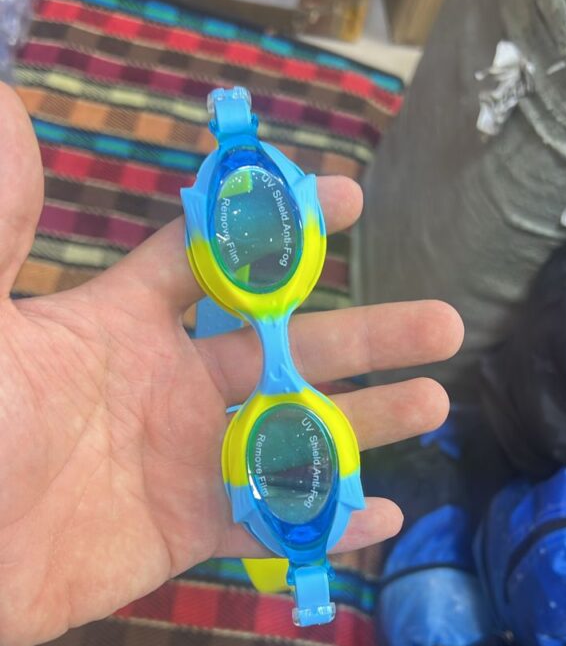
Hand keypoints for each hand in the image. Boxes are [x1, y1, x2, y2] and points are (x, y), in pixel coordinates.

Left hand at [0, 84, 462, 645]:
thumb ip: (2, 229)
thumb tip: (12, 114)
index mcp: (122, 324)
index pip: (214, 261)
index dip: (280, 228)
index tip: (349, 198)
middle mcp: (165, 386)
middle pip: (286, 349)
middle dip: (365, 335)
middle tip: (441, 322)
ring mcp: (181, 461)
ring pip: (292, 435)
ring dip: (365, 421)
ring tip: (435, 401)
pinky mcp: (182, 531)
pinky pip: (267, 521)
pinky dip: (323, 519)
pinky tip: (380, 511)